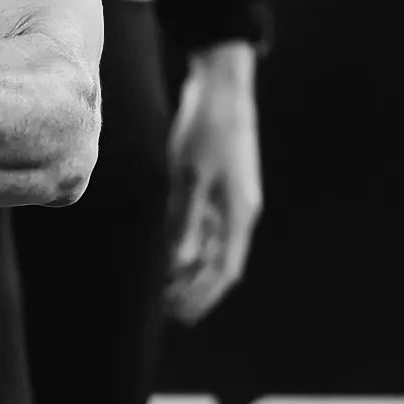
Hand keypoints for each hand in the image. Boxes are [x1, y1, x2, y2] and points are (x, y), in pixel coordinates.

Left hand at [164, 44, 261, 324]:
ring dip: (191, 270)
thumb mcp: (190, 175)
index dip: (202, 296)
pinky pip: (207, 226)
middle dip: (195, 289)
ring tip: (164, 288)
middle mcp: (238, 212)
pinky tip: (171, 250)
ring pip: (213, 246)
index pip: (224, 271)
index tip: (179, 316)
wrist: (221, 87)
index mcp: (237, 214)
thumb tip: (181, 264)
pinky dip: (191, 244)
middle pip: (220, 263)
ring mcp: (231, 198)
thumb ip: (186, 220)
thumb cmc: (205, 129)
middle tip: (166, 311)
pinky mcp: (220, 184)